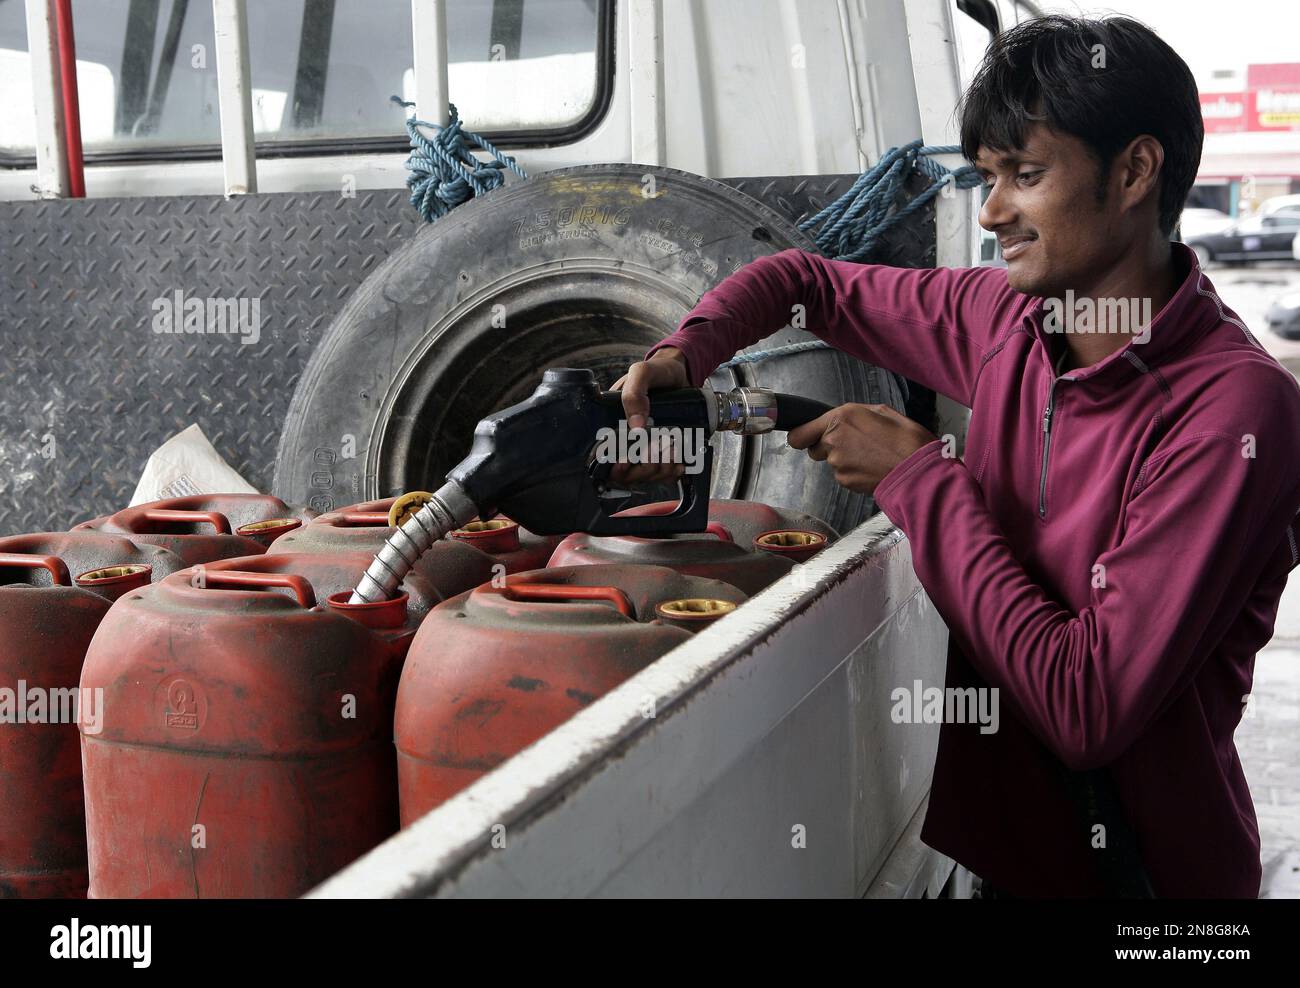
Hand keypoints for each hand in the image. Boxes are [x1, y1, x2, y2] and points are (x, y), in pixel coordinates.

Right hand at [608, 349, 689, 485]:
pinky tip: (679, 463)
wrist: (681, 373)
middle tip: (659, 451)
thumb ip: (633, 394)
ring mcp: (644, 447)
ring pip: (645, 476)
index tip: (627, 461)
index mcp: (611, 423)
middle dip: (643, 469)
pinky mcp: (662, 451)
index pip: (605, 458)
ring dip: (660, 470)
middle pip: (627, 474)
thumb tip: (635, 428)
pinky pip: (662, 473)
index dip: (615, 467)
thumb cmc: (657, 372)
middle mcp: (626, 439)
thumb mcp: (642, 373)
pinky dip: (671, 473)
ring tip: (672, 452)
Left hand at [787, 403, 937, 494]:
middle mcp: (833, 441)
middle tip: (853, 445)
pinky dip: (853, 472)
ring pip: (831, 462)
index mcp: (840, 418)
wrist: (917, 470)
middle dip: (828, 447)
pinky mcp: (845, 481)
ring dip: (844, 460)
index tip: (806, 438)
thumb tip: (845, 419)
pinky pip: (842, 475)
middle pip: (815, 449)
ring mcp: (837, 463)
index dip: (802, 436)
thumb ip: (854, 415)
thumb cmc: (906, 439)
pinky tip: (871, 467)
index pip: (799, 433)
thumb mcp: (882, 411)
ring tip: (869, 456)